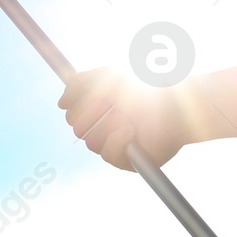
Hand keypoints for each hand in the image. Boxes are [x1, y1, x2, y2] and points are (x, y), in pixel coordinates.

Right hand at [58, 67, 192, 170]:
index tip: (93, 94)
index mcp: (97, 112)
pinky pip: (108, 155)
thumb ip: (79, 84)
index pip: (71, 116)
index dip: (78, 105)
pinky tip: (131, 130)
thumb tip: (61, 104)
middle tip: (112, 103)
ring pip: (92, 143)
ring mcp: (115, 147)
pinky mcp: (128, 161)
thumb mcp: (106, 76)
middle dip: (94, 113)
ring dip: (109, 125)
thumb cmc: (144, 88)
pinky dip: (117, 140)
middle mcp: (104, 130)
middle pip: (78, 130)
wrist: (176, 103)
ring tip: (128, 117)